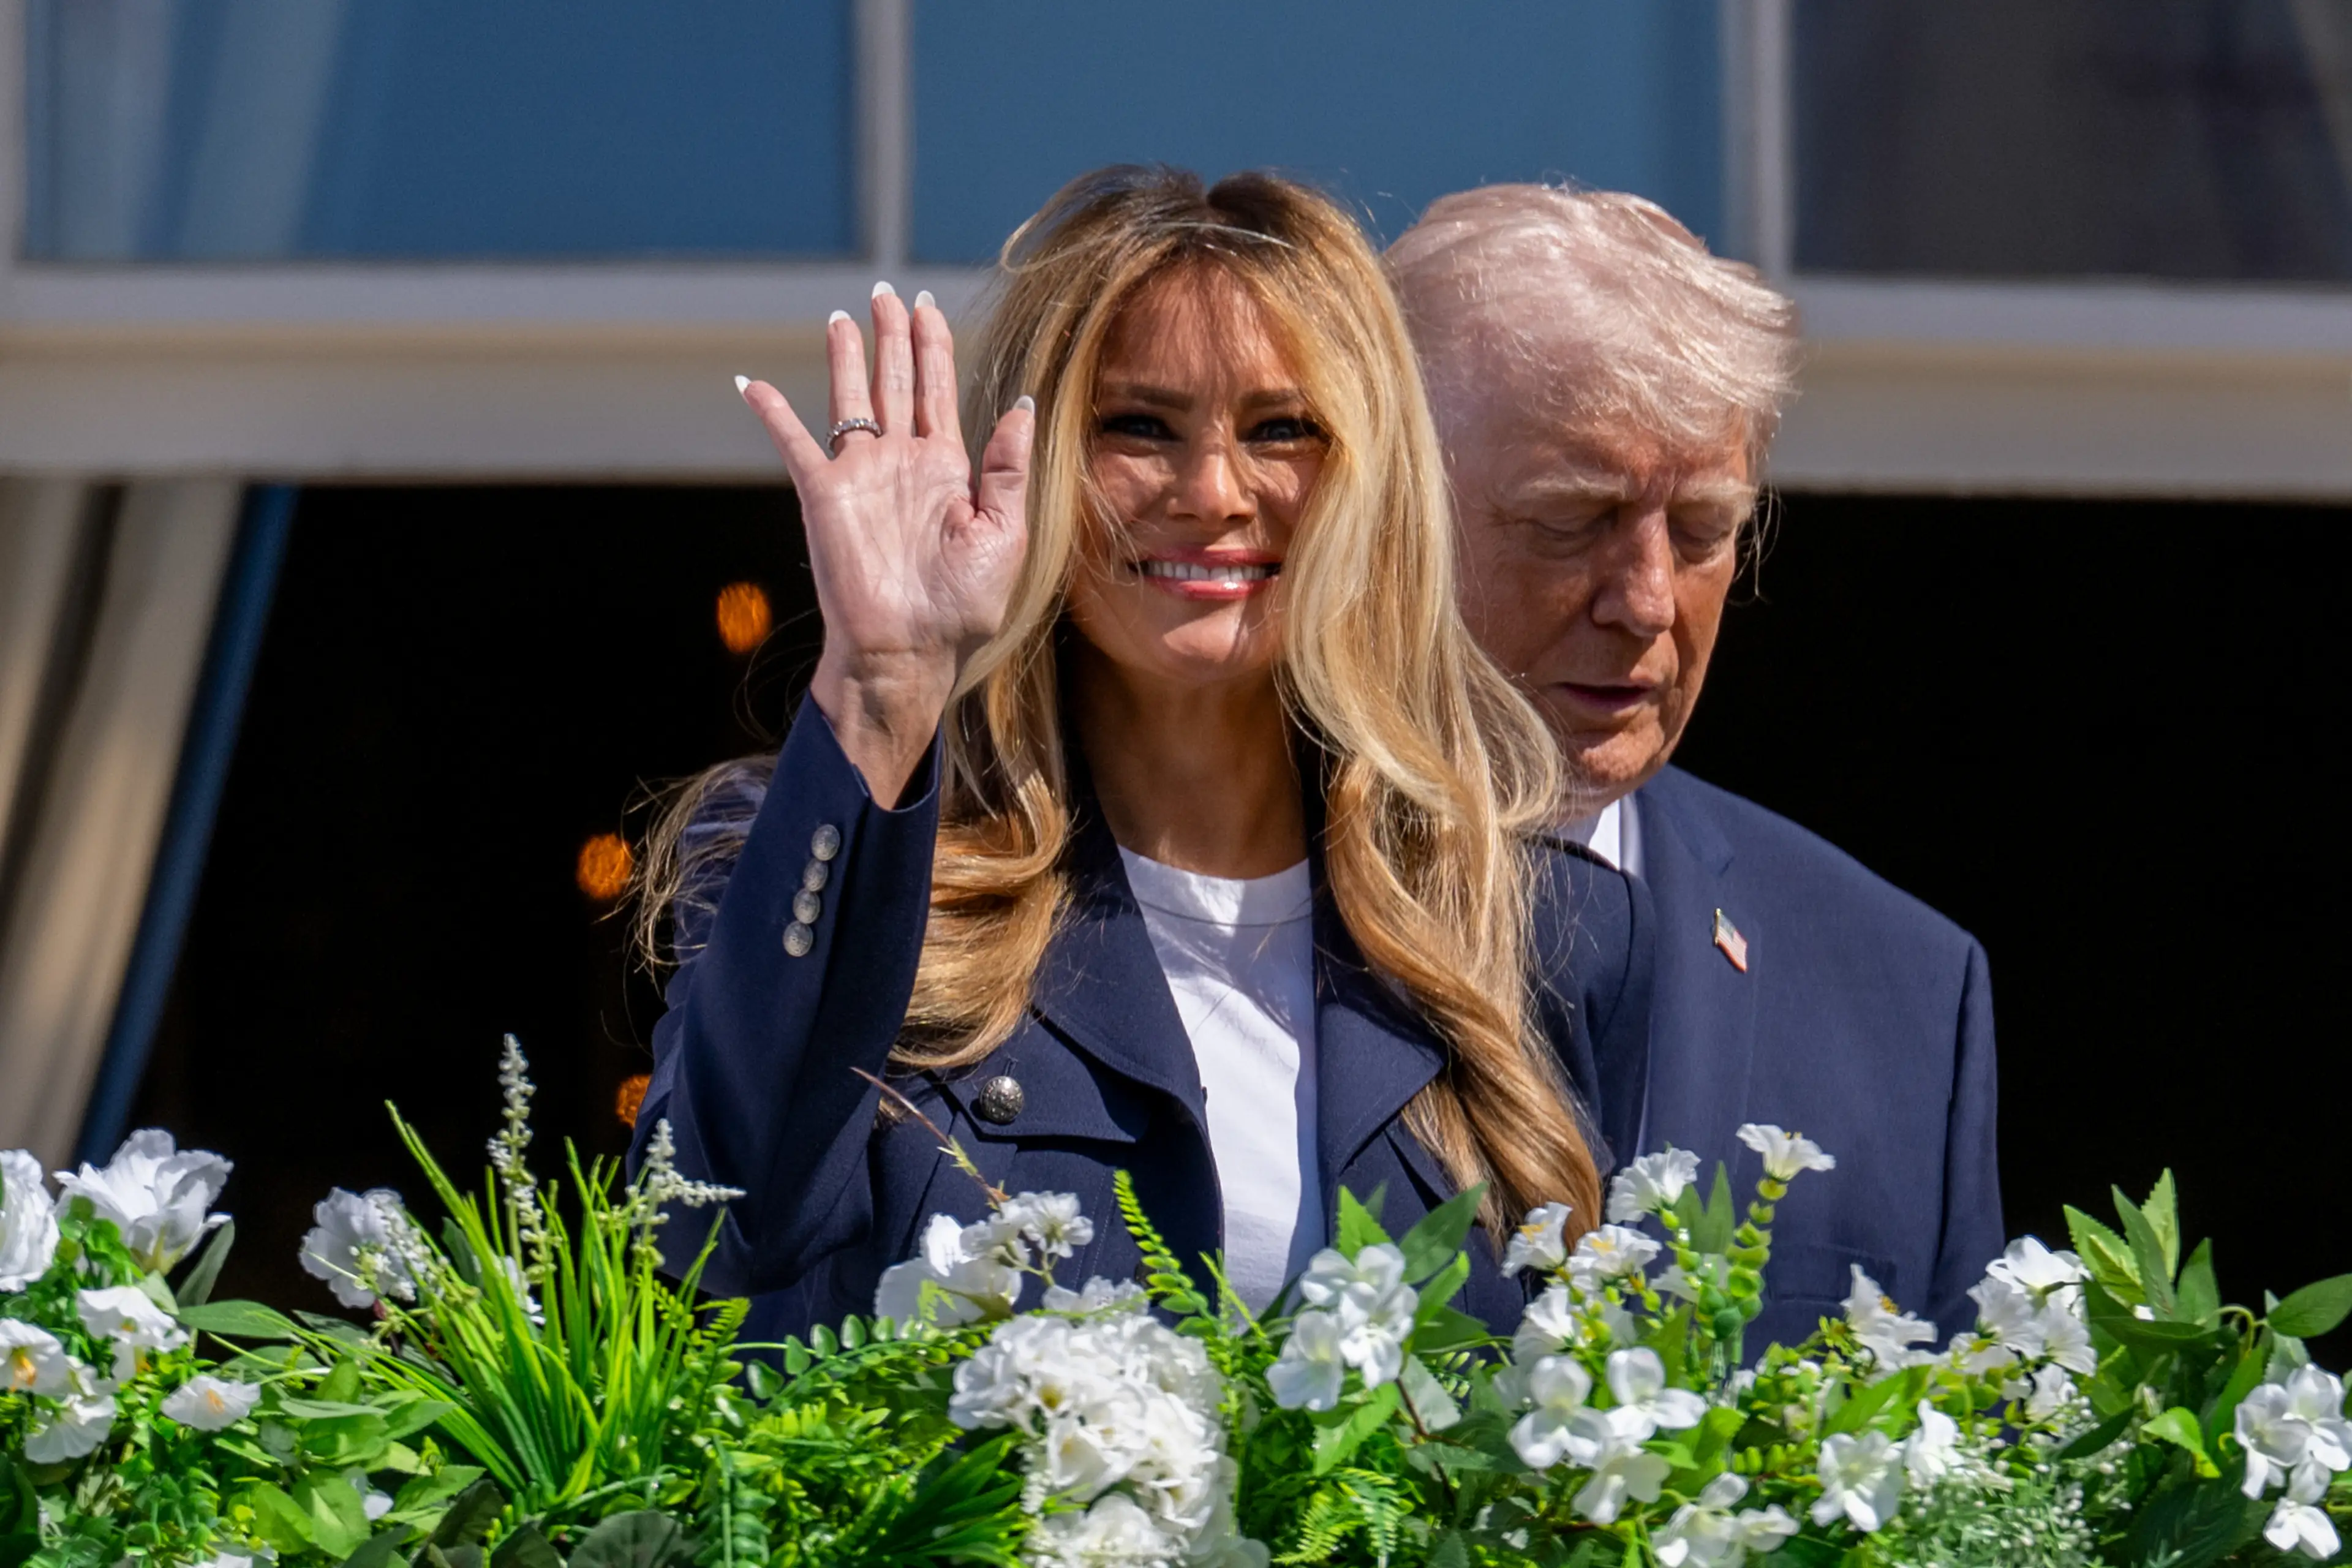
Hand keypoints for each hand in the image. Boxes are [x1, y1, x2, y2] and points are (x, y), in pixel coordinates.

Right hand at [739, 285, 1032, 805]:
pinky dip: (772, 412)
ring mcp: (860, 474)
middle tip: (888, 293)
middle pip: (896, 380)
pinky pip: (793, 442)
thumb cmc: (962, 606)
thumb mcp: (1005, 533)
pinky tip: (751, 383)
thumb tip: (1023, 402)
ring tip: (842, 317)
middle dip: (893, 335)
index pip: (939, 389)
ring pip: (850, 398)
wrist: (909, 650)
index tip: (927, 305)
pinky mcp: (823, 494)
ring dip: (845, 357)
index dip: (934, 344)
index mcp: (948, 468)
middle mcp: (902, 462)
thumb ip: (1010, 467)